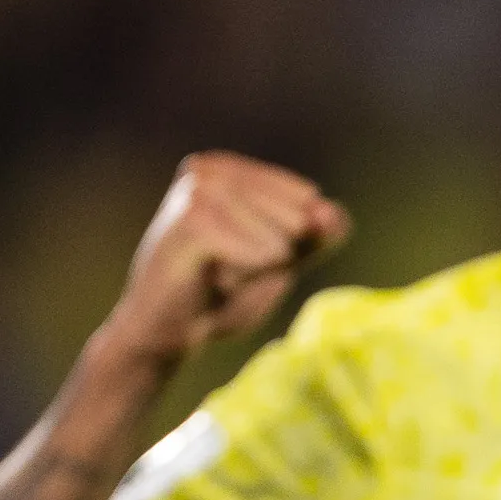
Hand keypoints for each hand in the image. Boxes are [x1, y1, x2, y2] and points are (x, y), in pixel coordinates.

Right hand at [98, 152, 349, 369]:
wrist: (168, 331)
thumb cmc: (221, 293)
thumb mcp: (278, 262)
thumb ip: (313, 237)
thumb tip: (333, 213)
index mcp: (228, 168)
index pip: (306, 197)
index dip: (296, 240)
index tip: (255, 257)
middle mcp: (207, 170)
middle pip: (297, 213)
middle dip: (281, 253)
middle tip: (236, 272)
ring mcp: (194, 191)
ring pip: (276, 230)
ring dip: (262, 264)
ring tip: (225, 276)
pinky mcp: (188, 222)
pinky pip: (253, 248)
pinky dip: (249, 270)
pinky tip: (220, 280)